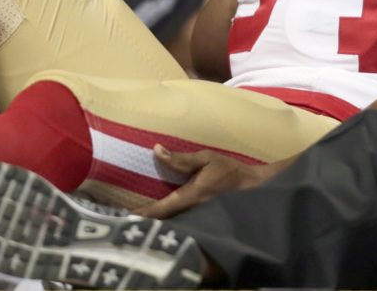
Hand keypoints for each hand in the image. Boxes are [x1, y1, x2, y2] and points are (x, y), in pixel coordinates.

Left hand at [134, 144, 294, 218]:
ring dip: (153, 226)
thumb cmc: (230, 171)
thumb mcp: (207, 159)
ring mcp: (197, 221)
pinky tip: (156, 224)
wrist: (255, 188)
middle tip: (120, 224)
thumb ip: (181, 159)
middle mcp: (192, 213)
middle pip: (162, 223)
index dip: (142, 214)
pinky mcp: (201, 222)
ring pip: (170, 226)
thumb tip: (156, 150)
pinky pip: (179, 225)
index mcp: (191, 196)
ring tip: (132, 225)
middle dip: (143, 224)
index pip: (161, 209)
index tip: (123, 218)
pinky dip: (165, 225)